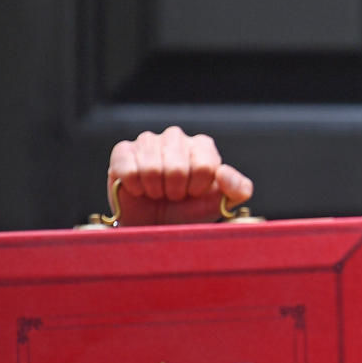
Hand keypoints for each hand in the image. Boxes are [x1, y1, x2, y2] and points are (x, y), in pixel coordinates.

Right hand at [106, 126, 252, 225]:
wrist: (155, 225)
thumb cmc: (189, 211)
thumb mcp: (221, 204)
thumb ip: (238, 189)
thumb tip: (224, 172)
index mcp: (202, 146)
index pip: (205, 167)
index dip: (197, 188)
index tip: (193, 193)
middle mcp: (176, 137)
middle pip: (177, 168)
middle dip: (175, 191)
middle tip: (173, 195)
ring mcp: (148, 141)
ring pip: (152, 169)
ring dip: (155, 190)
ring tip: (157, 192)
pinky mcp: (123, 151)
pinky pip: (129, 170)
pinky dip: (135, 187)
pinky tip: (139, 188)